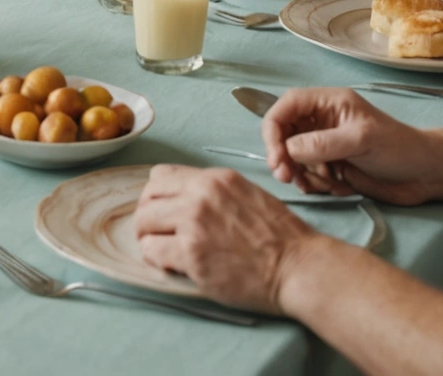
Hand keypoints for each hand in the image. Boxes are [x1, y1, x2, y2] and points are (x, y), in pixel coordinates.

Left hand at [133, 164, 322, 313]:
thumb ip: (213, 193)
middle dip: (148, 216)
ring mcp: (194, 223)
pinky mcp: (191, 253)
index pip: (161, 175)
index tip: (163, 211)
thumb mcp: (247, 196)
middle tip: (157, 233)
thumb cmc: (280, 238)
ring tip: (164, 250)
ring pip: (143, 222)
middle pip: (147, 196)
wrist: (299, 268)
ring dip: (149, 238)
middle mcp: (201, 195)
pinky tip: (172, 264)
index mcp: (215, 179)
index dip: (157, 195)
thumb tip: (181, 199)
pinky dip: (156, 258)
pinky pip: (151, 250)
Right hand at [262, 88, 441, 204]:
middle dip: (283, 157)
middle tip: (287, 177)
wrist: (426, 175)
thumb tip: (288, 149)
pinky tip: (336, 187)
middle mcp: (322, 122)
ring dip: (302, 173)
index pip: (285, 108)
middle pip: (283, 134)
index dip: (274, 129)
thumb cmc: (400, 148)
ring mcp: (325, 145)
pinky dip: (315, 184)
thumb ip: (323, 143)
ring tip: (326, 183)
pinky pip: (308, 174)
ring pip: (293, 158)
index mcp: (328, 103)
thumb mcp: (361, 140)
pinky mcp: (331, 166)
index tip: (276, 156)